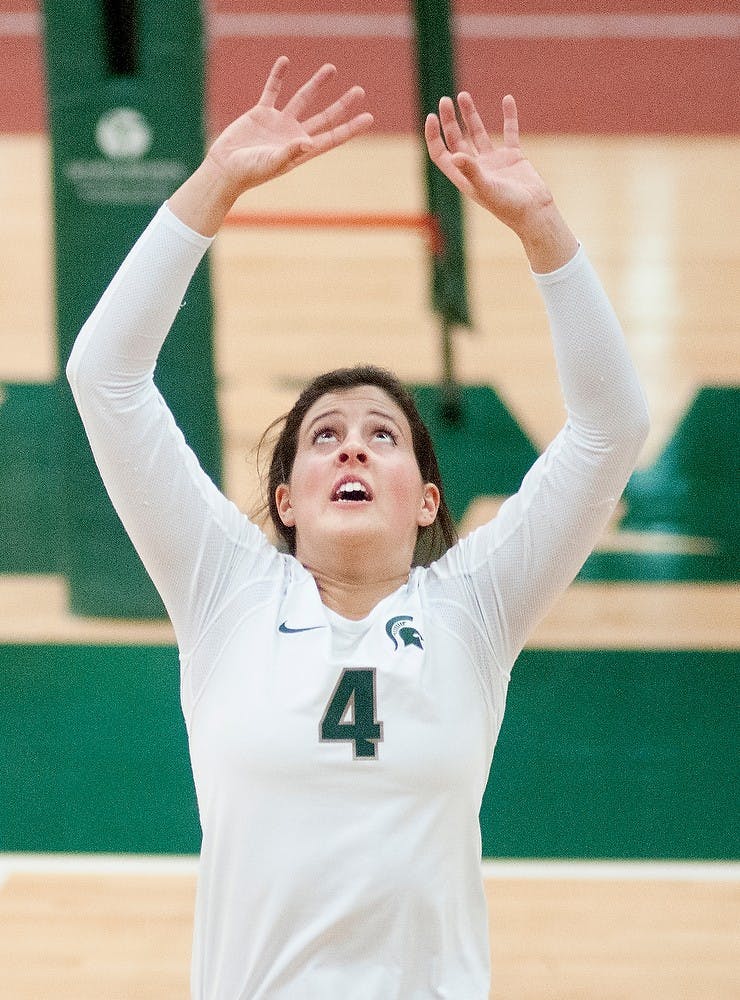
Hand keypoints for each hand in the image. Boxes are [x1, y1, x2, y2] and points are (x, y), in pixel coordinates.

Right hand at [168, 57, 372, 234]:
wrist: (224, 168)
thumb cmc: (249, 172)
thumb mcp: (272, 163)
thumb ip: (290, 152)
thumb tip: (309, 142)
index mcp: (301, 151)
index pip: (332, 137)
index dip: (350, 128)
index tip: (368, 117)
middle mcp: (294, 135)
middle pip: (324, 117)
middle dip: (342, 105)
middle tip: (359, 91)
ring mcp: (279, 123)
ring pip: (302, 99)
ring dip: (316, 84)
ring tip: (331, 68)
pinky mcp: (261, 113)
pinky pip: (272, 90)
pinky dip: (278, 76)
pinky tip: (285, 62)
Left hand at [425, 93, 576, 269]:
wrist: (535, 212)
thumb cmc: (508, 206)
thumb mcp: (486, 188)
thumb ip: (471, 171)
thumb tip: (455, 155)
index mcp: (464, 177)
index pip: (442, 154)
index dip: (434, 137)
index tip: (432, 117)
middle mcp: (476, 168)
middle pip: (456, 140)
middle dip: (449, 121)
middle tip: (444, 100)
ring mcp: (494, 162)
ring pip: (478, 133)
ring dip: (470, 115)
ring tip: (463, 95)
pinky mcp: (513, 157)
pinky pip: (510, 132)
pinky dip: (509, 116)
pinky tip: (507, 99)